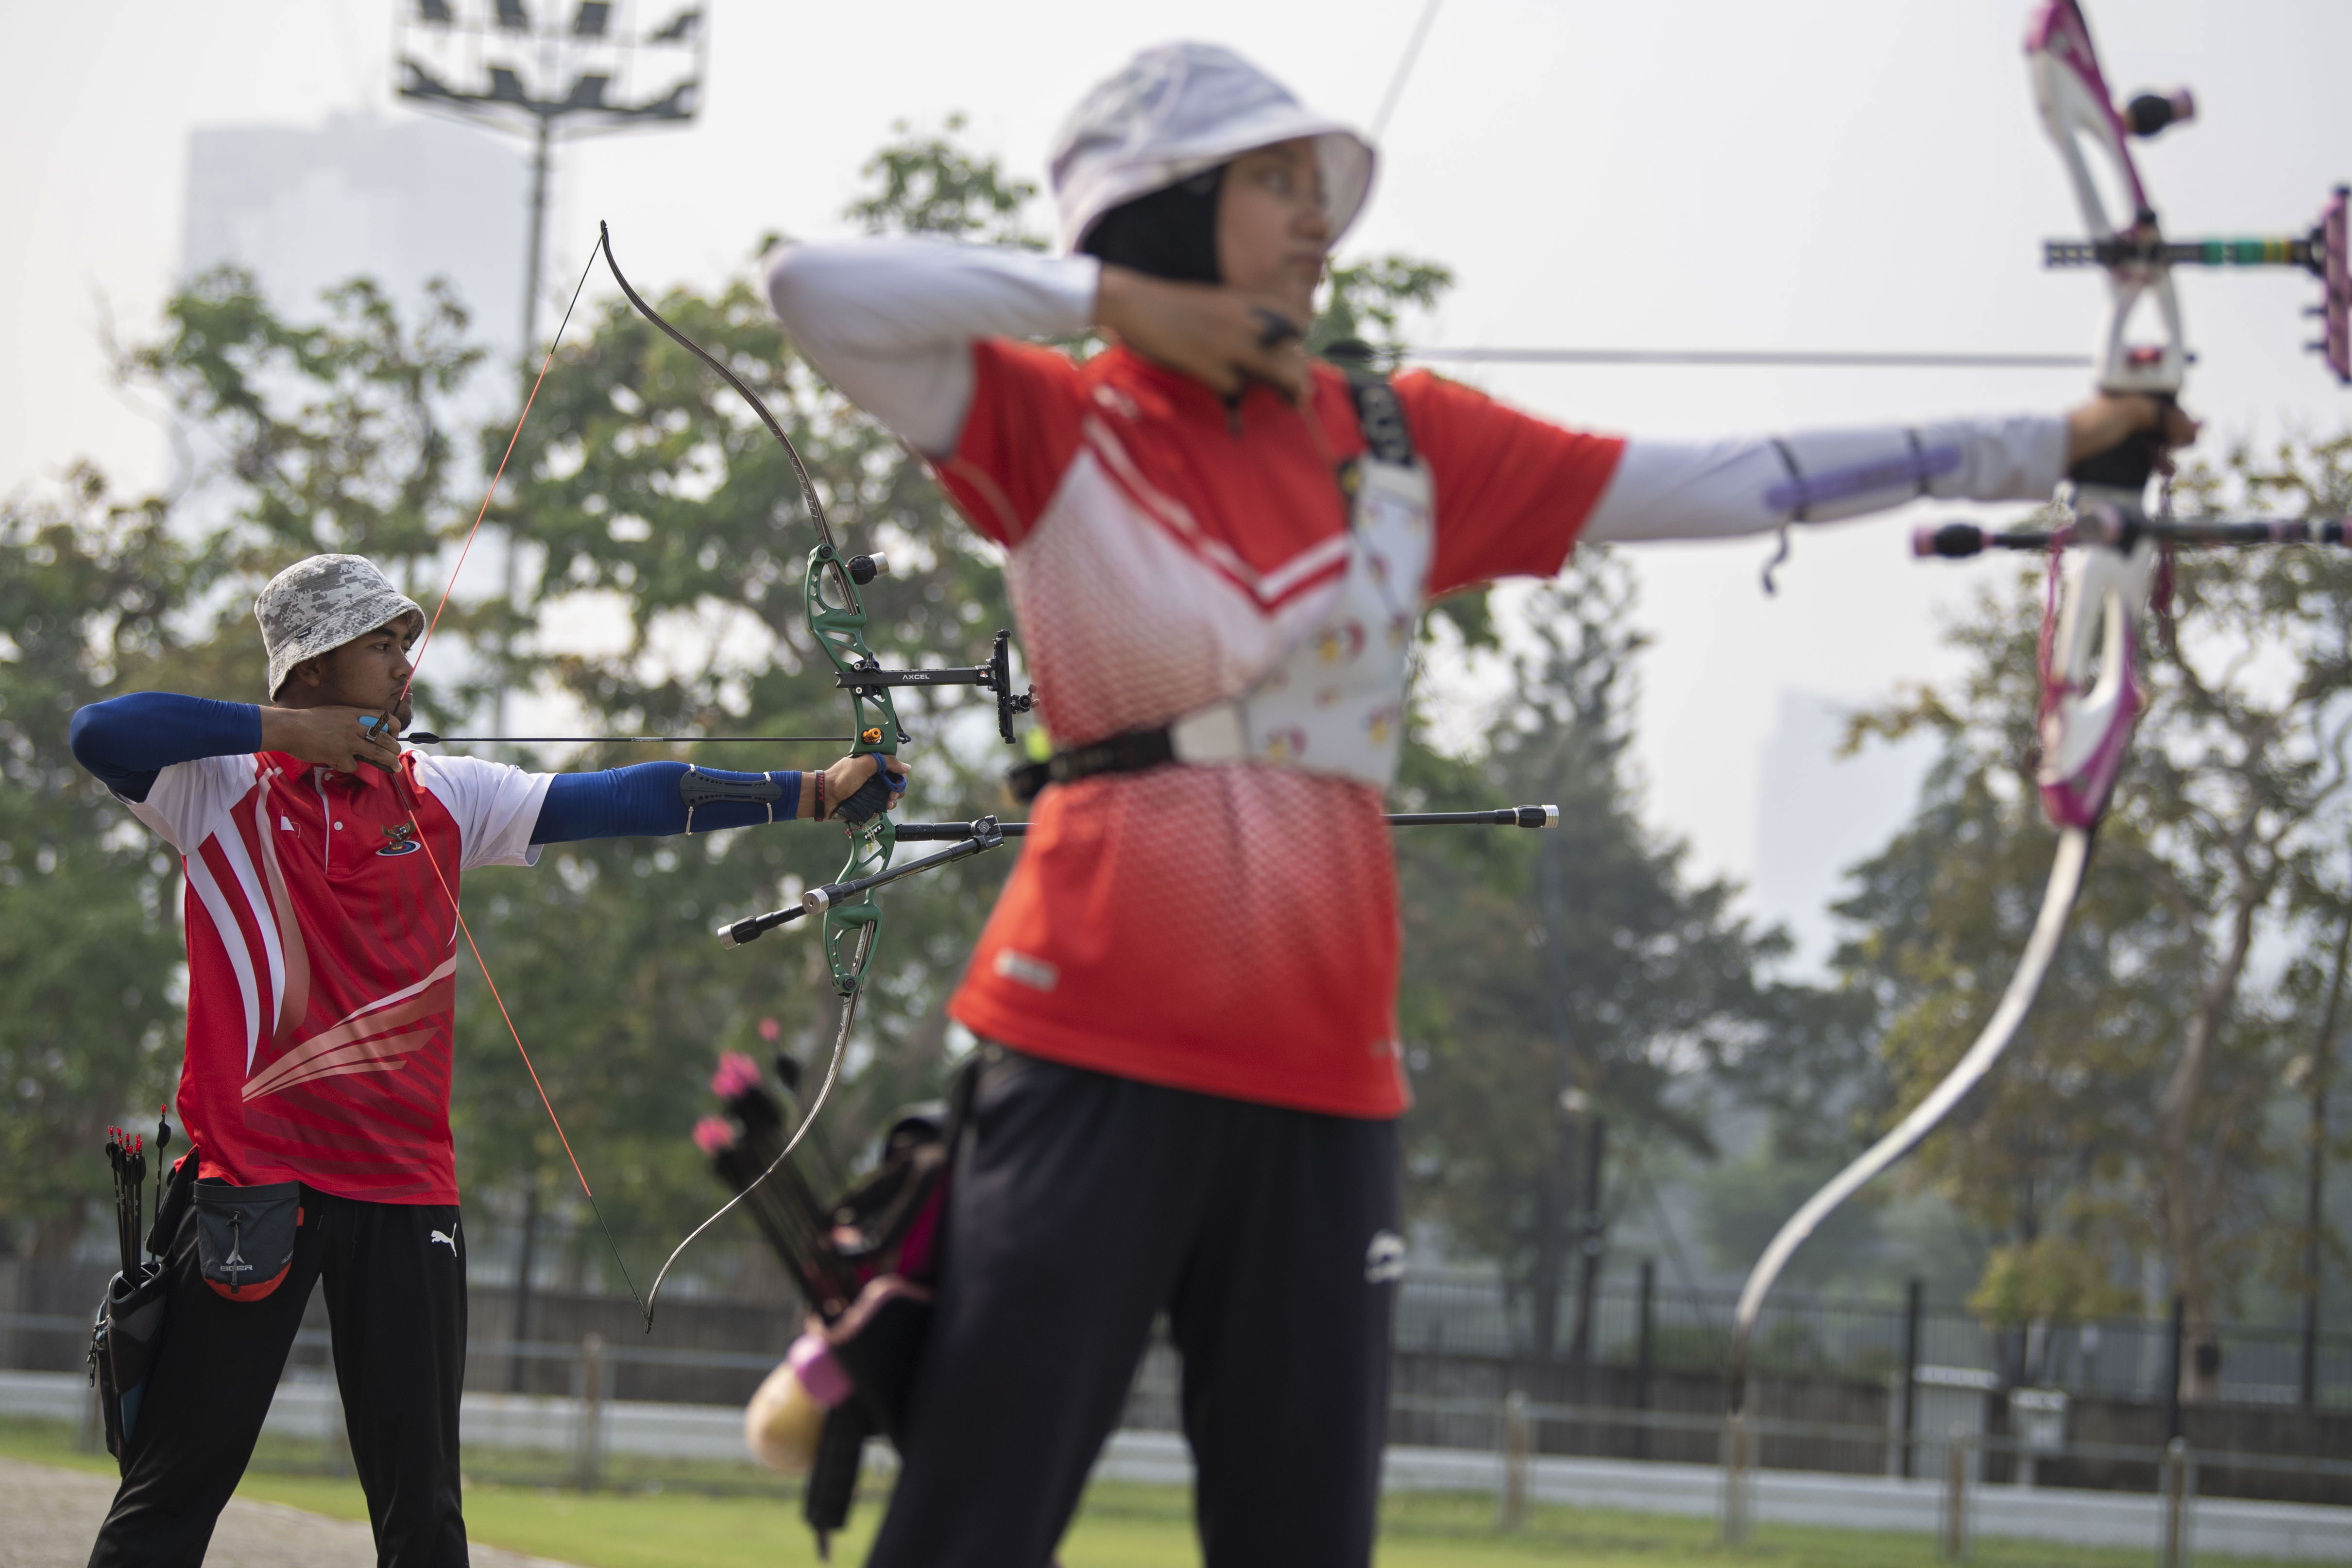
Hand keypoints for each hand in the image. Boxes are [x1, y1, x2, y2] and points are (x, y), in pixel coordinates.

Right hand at [259, 705, 403, 775]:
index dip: (394, 727)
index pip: (385, 718)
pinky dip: (347, 766)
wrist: (290, 727)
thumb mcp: (335, 712)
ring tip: (395, 767)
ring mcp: (348, 740)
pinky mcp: (340, 754)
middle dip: (395, 749)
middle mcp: (355, 726)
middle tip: (397, 755)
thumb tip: (365, 731)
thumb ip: (351, 720)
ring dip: (389, 761)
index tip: (395, 734)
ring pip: (378, 753)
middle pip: (385, 738)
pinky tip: (338, 762)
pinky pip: (352, 765)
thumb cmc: (309, 721)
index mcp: (354, 713)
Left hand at [815, 754, 908, 821]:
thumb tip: (906, 767)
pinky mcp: (865, 803)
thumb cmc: (841, 778)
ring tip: (888, 803)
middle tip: (892, 793)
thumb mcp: (865, 764)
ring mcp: (868, 790)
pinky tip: (879, 809)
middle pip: (893, 782)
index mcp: (871, 764)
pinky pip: (879, 807)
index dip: (899, 773)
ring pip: (888, 796)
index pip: (893, 766)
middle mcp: (871, 777)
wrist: (825, 797)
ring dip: (892, 800)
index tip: (899, 780)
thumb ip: (887, 762)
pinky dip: (882, 808)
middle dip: (897, 789)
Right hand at [1094, 265, 1311, 402]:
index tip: (1297, 356)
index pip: (1294, 321)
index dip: (1300, 342)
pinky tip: (1234, 415)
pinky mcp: (1210, 363)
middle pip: (1292, 353)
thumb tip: (1256, 340)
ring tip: (1288, 404)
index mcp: (1246, 302)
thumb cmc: (1168, 304)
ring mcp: (1230, 342)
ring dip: (1284, 392)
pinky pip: (1236, 388)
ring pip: (1277, 372)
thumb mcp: (1214, 301)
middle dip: (1300, 378)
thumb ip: (1237, 318)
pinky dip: (1235, 403)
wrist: (1135, 303)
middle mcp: (1245, 320)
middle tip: (1301, 395)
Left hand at [2064, 393, 2199, 472]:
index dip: (2180, 416)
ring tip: (2171, 467)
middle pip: (2159, 422)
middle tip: (2186, 446)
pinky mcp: (2110, 452)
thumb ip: (2163, 415)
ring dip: (2165, 452)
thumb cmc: (2090, 425)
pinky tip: (2162, 469)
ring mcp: (2116, 432)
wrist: (2058, 450)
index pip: (2163, 402)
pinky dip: (2152, 461)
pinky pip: (2138, 456)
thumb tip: (2193, 426)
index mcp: (2127, 394)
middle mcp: (2123, 411)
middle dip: (2175, 435)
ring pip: (2150, 440)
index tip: (2193, 430)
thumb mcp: (2131, 411)